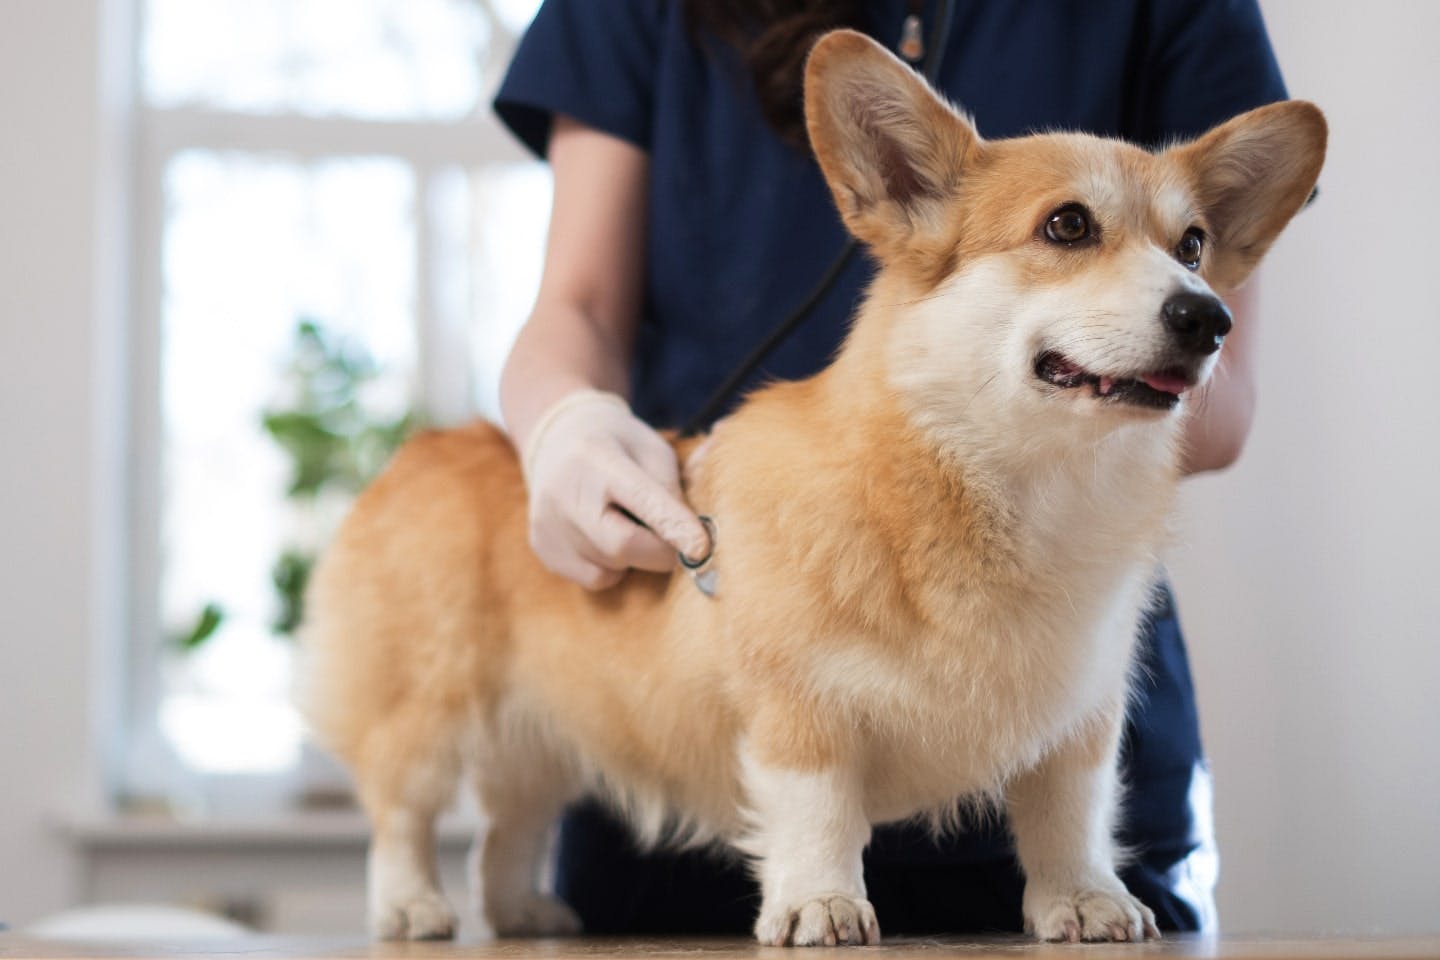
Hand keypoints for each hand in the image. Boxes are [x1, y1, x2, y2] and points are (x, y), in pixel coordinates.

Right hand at [520, 390, 710, 589]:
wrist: (558, 441)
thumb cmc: (618, 445)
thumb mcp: (652, 449)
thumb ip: (671, 489)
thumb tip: (693, 539)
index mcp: (598, 457)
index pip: (640, 499)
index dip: (674, 526)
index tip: (702, 547)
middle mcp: (565, 492)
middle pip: (621, 545)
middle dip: (661, 552)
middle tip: (678, 545)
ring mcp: (549, 523)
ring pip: (610, 567)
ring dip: (635, 558)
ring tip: (627, 524)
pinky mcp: (543, 547)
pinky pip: (594, 578)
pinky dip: (612, 567)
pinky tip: (605, 538)